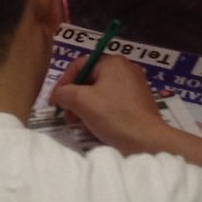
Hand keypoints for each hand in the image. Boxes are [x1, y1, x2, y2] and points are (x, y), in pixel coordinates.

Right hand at [52, 56, 168, 154]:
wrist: (147, 140)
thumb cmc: (113, 115)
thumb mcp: (81, 101)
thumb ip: (64, 93)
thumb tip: (58, 95)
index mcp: (112, 62)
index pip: (79, 65)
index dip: (63, 82)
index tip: (55, 101)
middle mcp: (125, 68)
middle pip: (90, 79)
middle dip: (75, 98)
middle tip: (68, 116)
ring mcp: (135, 85)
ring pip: (101, 92)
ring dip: (86, 106)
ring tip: (81, 123)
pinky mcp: (139, 101)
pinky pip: (113, 101)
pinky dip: (101, 111)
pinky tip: (97, 126)